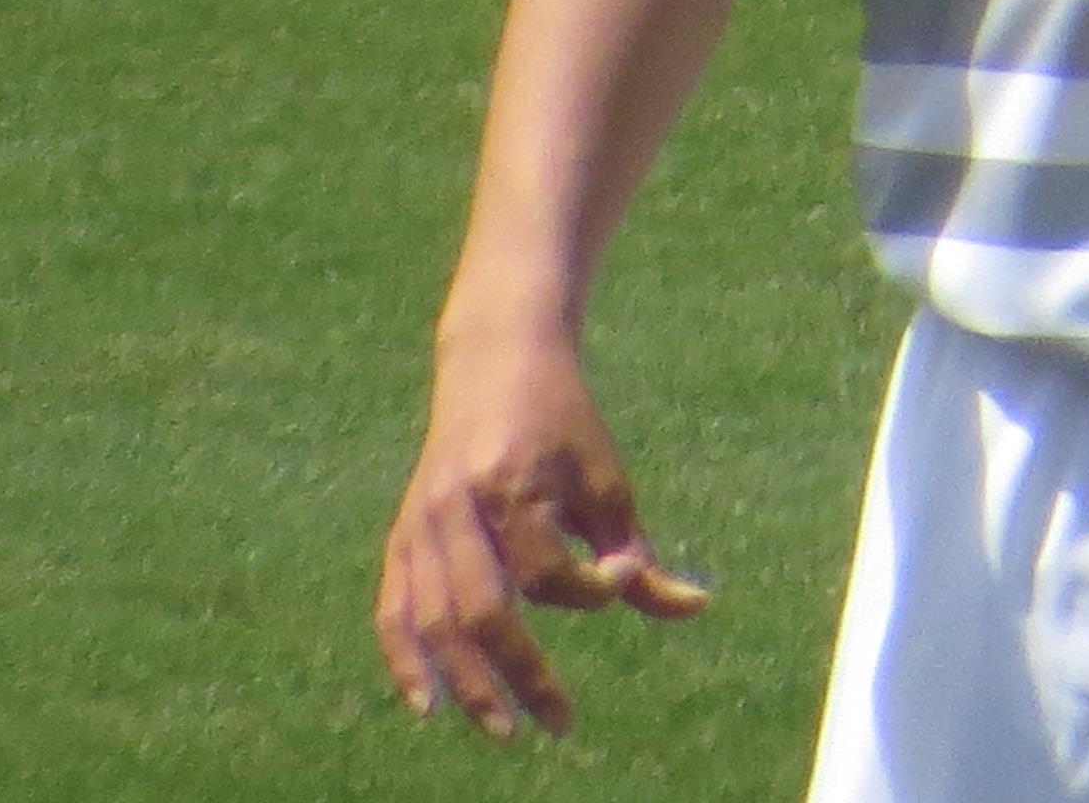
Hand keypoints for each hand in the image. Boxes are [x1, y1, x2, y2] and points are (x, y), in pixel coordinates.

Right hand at [374, 328, 710, 740]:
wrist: (495, 360)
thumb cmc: (563, 421)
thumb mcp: (607, 478)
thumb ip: (641, 553)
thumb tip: (696, 609)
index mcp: (511, 483)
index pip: (547, 570)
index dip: (593, 588)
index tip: (627, 572)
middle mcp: (457, 506)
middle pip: (482, 610)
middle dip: (521, 674)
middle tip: (559, 722)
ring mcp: (422, 521)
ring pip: (433, 619)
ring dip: (466, 681)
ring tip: (504, 728)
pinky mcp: (403, 530)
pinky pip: (392, 606)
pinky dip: (404, 657)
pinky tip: (428, 703)